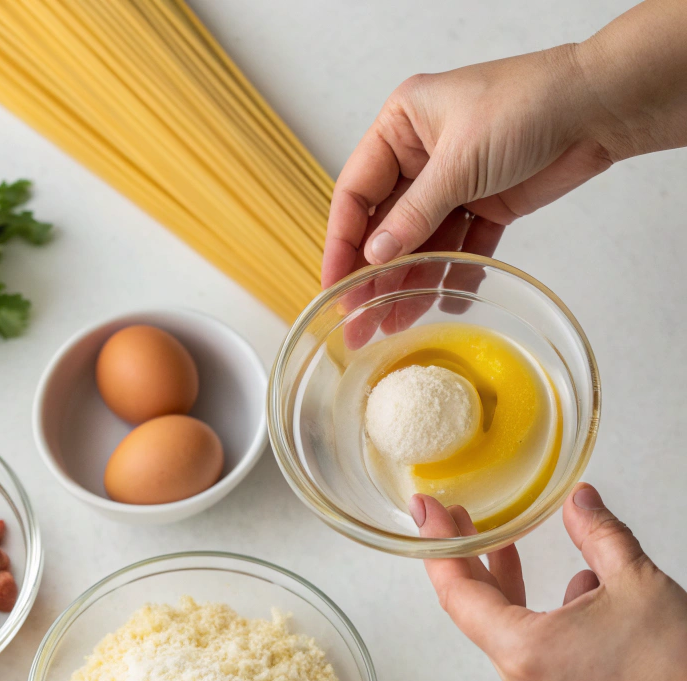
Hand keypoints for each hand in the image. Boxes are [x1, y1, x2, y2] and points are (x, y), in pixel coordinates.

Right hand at [322, 0, 686, 286]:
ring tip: (394, 324)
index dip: (342, 243)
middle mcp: (422, 154)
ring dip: (410, 283)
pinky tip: (444, 301)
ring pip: (421, 244)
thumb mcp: (459, 161)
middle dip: (373, 275)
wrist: (598, 106)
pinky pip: (460, 248)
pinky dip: (454, 274)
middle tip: (357, 321)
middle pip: (385, 226)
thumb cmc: (528, 104)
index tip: (335, 286)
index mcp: (402, 126)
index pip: (355, 192)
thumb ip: (415, 214)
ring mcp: (454, 182)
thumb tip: (373, 257)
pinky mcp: (487, 205)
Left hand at [410, 484, 686, 680]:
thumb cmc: (676, 664)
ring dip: (511, 588)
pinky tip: (577, 593)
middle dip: (469, 560)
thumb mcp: (635, 579)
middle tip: (456, 518)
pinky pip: (535, 653)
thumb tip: (579, 501)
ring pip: (509, 631)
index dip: (440, 547)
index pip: (458, 594)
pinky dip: (542, 617)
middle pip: (477, 612)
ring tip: (513, 543)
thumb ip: (598, 533)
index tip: (427, 513)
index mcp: (524, 650)